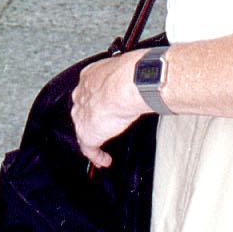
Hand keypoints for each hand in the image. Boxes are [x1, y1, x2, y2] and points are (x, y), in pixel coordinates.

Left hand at [71, 51, 150, 167]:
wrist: (126, 85)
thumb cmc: (131, 74)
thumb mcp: (129, 70)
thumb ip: (132, 77)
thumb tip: (150, 77)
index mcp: (91, 76)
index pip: (89, 90)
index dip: (96, 99)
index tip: (104, 105)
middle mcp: (82, 94)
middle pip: (82, 109)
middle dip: (91, 117)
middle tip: (104, 125)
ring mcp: (82, 114)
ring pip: (83, 127)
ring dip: (93, 137)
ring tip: (101, 146)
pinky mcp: (87, 132)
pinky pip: (89, 148)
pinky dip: (97, 156)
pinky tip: (104, 160)